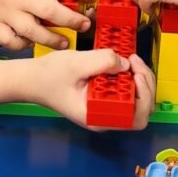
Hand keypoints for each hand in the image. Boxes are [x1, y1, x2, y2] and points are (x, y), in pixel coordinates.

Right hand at [32, 50, 154, 129]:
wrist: (33, 79)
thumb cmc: (49, 76)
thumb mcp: (76, 63)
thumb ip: (103, 61)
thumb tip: (125, 63)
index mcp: (98, 117)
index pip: (137, 117)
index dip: (143, 95)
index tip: (134, 73)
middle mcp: (105, 117)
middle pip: (142, 108)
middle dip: (144, 82)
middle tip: (134, 60)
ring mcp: (105, 109)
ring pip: (137, 99)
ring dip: (138, 78)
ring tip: (129, 59)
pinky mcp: (104, 99)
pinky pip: (126, 91)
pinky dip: (129, 76)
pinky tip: (122, 63)